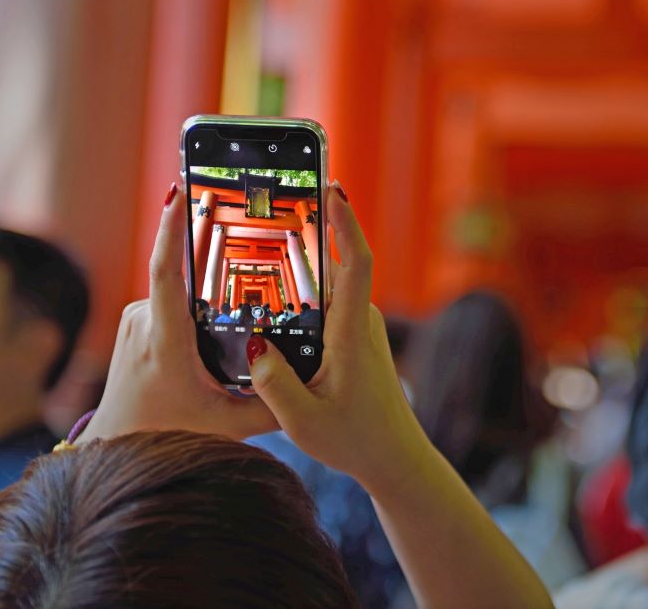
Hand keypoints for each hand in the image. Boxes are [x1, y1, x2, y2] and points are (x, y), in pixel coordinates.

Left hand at [80, 184, 277, 441]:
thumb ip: (272, 403)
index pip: (166, 273)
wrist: (119, 447)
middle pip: (185, 274)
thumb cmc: (172, 436)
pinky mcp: (136, 321)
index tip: (178, 193)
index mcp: (165, 342)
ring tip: (242, 276)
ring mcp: (135, 319)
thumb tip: (313, 378)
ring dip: (208, 286)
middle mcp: (144, 323)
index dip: (170, 229)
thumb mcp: (231, 426)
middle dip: (211, 249)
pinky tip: (216, 312)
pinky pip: (172, 299)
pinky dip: (196, 300)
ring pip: (182, 289)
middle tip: (238, 219)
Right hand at [249, 181, 429, 490]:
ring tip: (261, 236)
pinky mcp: (355, 338)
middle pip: (335, 263)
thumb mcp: (303, 420)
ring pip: (329, 283)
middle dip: (311, 228)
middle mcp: (361, 321)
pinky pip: (327, 302)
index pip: (355, 263)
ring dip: (303, 261)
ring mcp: (360, 328)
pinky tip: (272, 291)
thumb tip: (253, 346)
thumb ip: (275, 384)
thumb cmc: (354, 440)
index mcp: (352, 332)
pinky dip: (303, 289)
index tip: (332, 189)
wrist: (394, 459)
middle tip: (276, 197)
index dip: (345, 223)